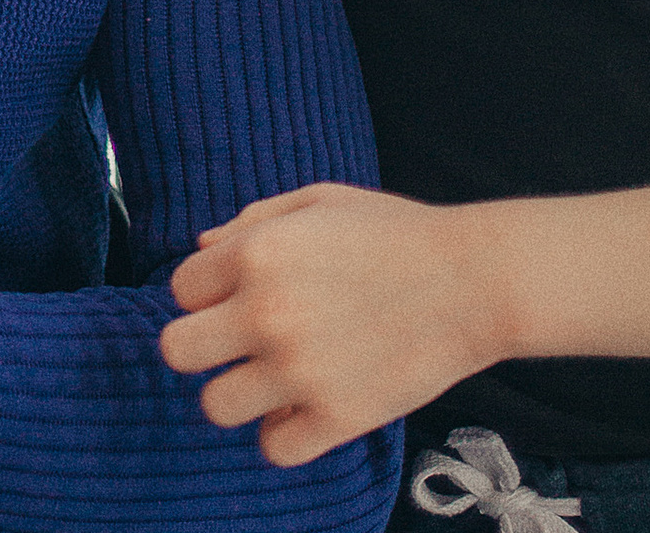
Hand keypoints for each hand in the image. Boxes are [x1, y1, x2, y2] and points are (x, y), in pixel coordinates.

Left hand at [159, 183, 504, 466]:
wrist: (472, 280)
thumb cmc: (392, 233)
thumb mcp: (315, 202)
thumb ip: (251, 222)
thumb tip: (202, 250)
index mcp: (256, 253)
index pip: (180, 289)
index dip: (206, 294)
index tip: (235, 297)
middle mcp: (267, 313)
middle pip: (177, 351)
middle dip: (199, 346)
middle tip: (235, 343)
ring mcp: (301, 370)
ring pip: (216, 406)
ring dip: (237, 394)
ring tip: (268, 379)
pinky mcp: (339, 417)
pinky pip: (274, 448)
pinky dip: (282, 433)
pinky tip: (302, 408)